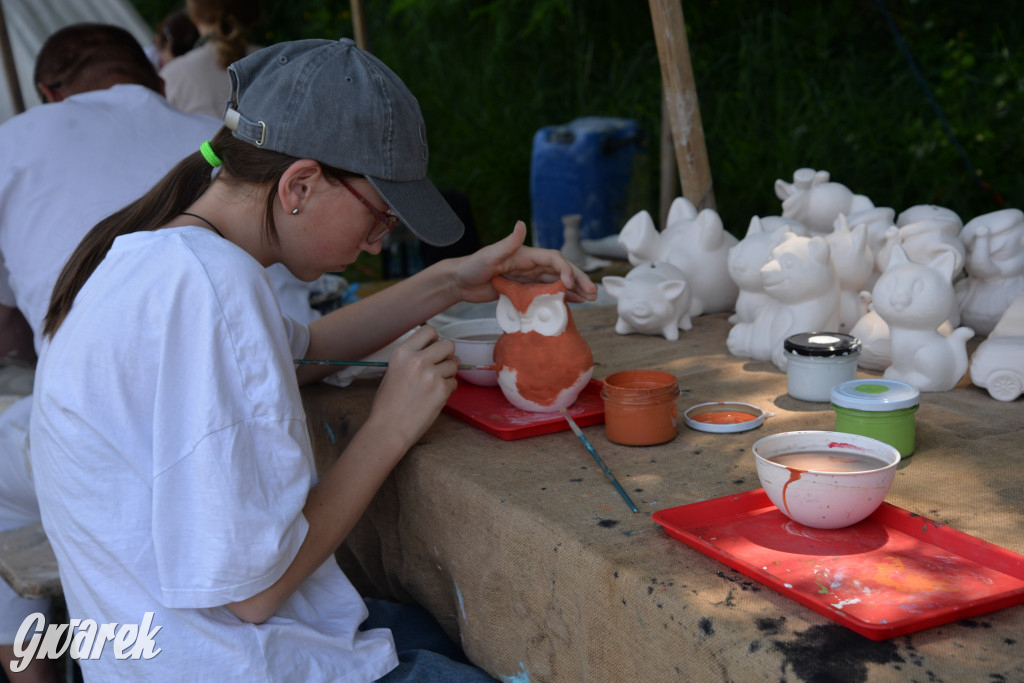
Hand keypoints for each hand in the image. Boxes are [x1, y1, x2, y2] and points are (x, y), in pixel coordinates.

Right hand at [365, 325, 457, 452]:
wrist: (389, 428)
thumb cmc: (388, 403)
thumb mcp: (393, 371)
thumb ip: (413, 358)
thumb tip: (439, 351)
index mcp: (403, 353)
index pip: (429, 330)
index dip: (435, 340)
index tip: (433, 349)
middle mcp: (417, 360)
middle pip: (448, 344)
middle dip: (447, 355)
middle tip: (440, 367)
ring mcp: (431, 375)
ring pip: (454, 364)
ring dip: (448, 373)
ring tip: (434, 385)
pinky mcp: (441, 390)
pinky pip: (454, 382)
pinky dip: (448, 389)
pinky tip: (434, 397)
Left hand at [450, 221, 597, 303]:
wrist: (460, 282)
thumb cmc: (472, 266)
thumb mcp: (489, 254)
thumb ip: (508, 242)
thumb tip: (521, 224)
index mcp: (527, 254)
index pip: (553, 259)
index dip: (565, 270)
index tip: (569, 284)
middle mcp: (532, 265)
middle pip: (562, 271)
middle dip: (579, 280)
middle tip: (593, 293)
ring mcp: (530, 278)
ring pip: (559, 283)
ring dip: (575, 290)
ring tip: (591, 299)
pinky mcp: (525, 291)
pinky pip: (548, 294)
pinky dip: (562, 298)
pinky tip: (574, 303)